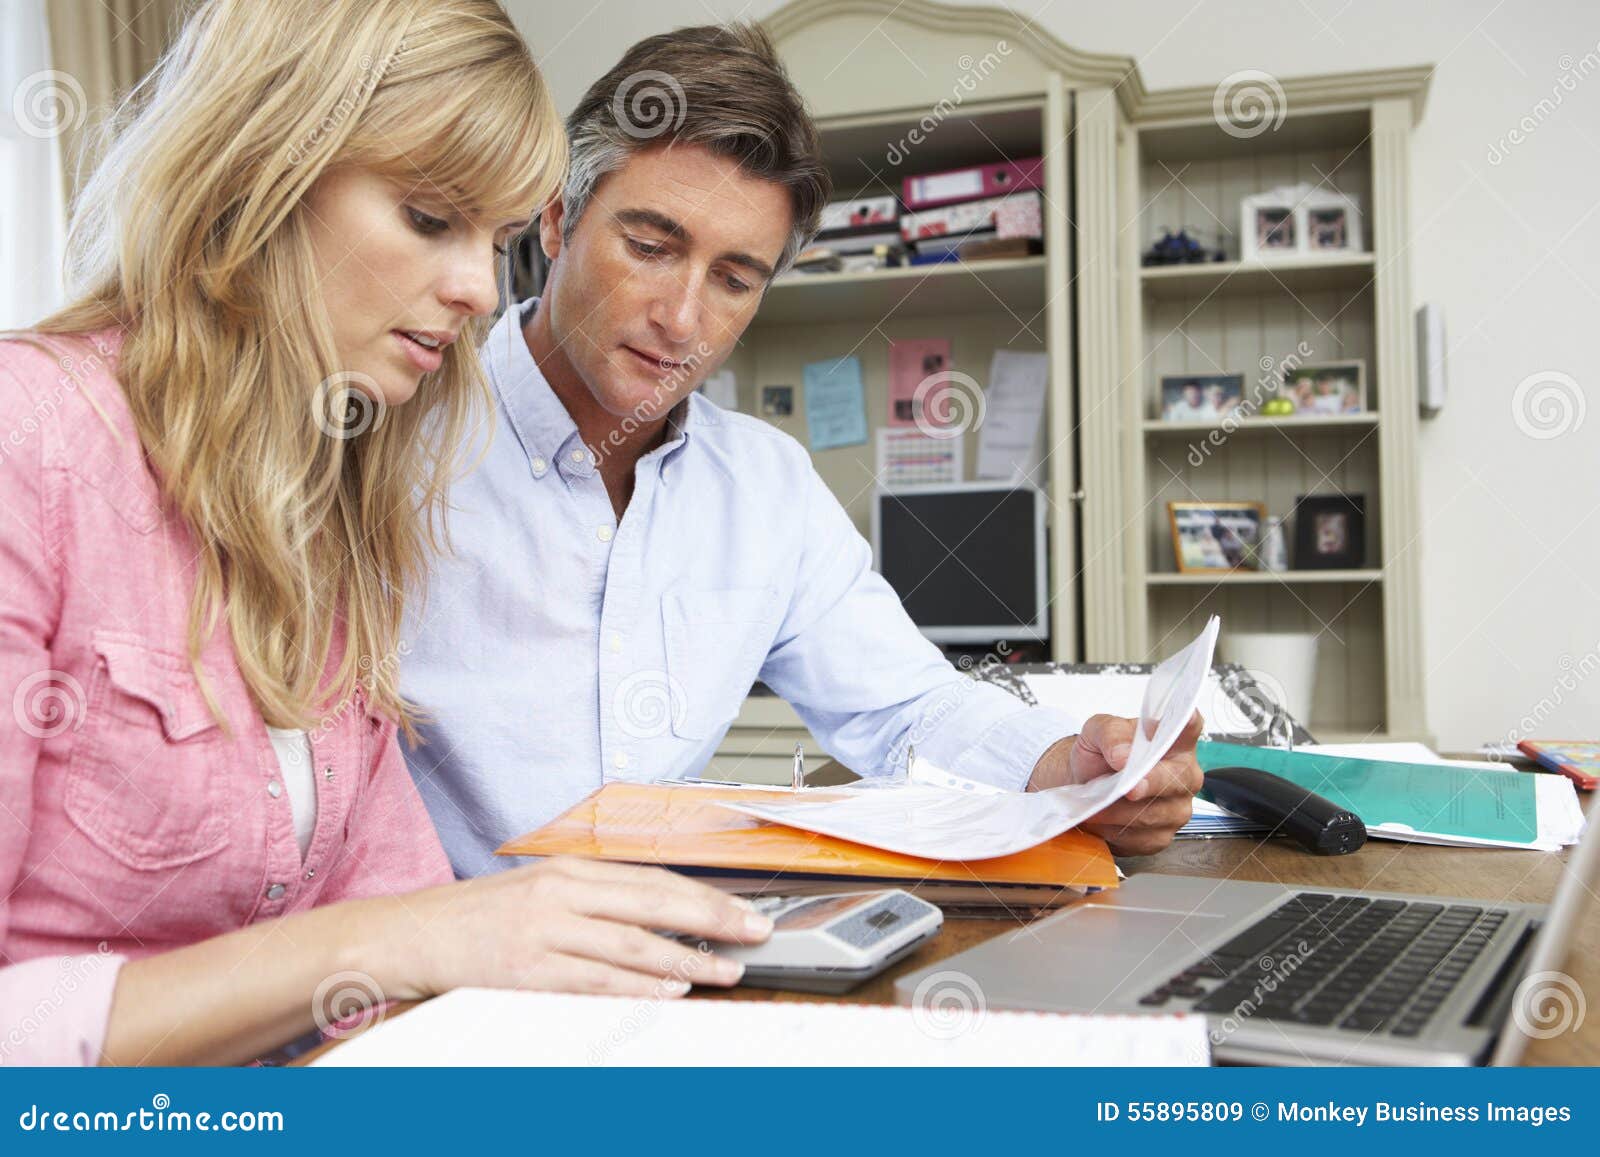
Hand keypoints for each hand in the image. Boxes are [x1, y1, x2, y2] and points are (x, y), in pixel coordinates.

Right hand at [382, 857, 773, 1000]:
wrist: (411, 935)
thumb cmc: (478, 918)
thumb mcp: (541, 893)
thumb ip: (595, 902)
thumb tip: (661, 920)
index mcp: (570, 870)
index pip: (654, 879)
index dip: (706, 897)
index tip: (745, 910)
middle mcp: (562, 893)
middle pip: (654, 904)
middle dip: (713, 921)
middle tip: (756, 934)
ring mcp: (544, 931)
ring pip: (631, 944)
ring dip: (686, 960)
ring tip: (726, 970)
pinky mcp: (527, 970)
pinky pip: (594, 980)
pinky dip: (636, 987)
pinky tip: (669, 991)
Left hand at [1026, 711, 1204, 856]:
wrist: (1082, 786)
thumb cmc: (1098, 756)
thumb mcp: (1096, 733)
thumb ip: (1111, 734)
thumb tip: (1123, 755)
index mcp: (1175, 742)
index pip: (1190, 729)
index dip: (1190, 724)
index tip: (1186, 719)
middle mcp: (1185, 775)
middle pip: (1175, 780)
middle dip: (1148, 784)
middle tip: (1126, 787)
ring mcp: (1177, 808)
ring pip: (1153, 814)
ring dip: (1119, 811)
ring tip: (1096, 804)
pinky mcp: (1161, 836)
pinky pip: (1141, 838)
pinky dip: (1115, 831)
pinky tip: (1101, 821)